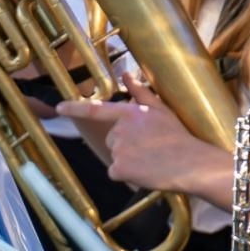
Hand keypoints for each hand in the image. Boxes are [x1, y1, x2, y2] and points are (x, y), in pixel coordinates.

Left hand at [56, 73, 227, 196]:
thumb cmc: (178, 136)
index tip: (59, 108)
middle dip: (125, 143)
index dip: (74, 108)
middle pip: (111, 139)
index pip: (95, 110)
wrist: (190, 163)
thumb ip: (140, 92)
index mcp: (128, 113)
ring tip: (151, 159)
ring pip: (115, 156)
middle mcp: (119, 130)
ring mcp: (118, 150)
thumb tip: (127, 75)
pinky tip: (146, 172)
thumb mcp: (161, 109)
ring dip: (128, 160)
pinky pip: (117, 173)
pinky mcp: (119, 169)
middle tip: (149, 147)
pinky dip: (128, 175)